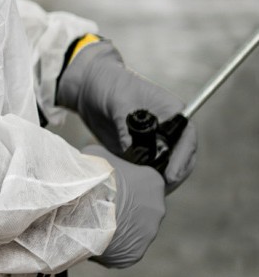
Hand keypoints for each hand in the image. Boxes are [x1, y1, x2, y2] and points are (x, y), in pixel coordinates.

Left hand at [57, 38, 196, 189]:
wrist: (89, 89)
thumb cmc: (109, 85)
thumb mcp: (119, 100)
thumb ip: (127, 125)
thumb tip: (132, 151)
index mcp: (172, 112)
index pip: (187, 138)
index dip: (183, 158)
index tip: (171, 175)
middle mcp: (168, 129)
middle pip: (181, 157)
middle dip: (173, 175)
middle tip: (158, 189)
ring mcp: (155, 142)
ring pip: (166, 167)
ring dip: (159, 180)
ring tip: (145, 192)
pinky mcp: (139, 152)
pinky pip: (147, 170)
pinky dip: (143, 180)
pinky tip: (133, 188)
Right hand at [85, 144, 165, 268]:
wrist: (82, 206)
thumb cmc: (92, 176)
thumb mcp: (97, 155)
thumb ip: (107, 161)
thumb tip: (100, 164)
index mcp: (153, 182)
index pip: (144, 183)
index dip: (125, 185)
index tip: (109, 188)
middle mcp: (157, 209)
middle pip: (140, 210)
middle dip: (124, 209)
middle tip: (99, 207)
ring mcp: (147, 234)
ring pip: (131, 231)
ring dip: (116, 229)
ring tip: (91, 225)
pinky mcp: (134, 254)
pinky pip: (121, 250)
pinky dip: (109, 246)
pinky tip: (92, 238)